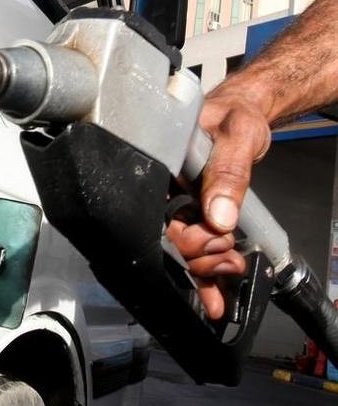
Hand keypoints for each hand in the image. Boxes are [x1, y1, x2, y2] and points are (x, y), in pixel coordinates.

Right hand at [167, 85, 271, 319]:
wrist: (246, 111)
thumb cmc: (235, 113)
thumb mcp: (237, 135)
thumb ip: (227, 172)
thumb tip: (218, 218)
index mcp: (159, 168)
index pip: (159, 216)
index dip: (186, 238)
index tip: (217, 241)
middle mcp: (162, 190)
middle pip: (168, 238)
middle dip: (200, 256)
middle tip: (228, 255)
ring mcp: (177, 204)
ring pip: (180, 249)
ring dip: (205, 269)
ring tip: (232, 267)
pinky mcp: (193, 213)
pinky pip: (193, 247)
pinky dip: (203, 273)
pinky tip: (213, 294)